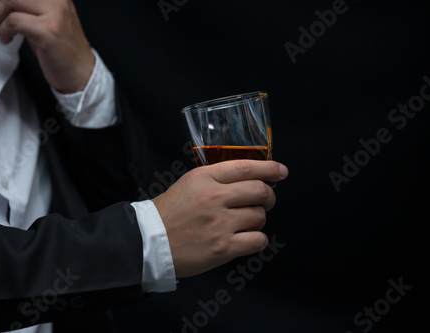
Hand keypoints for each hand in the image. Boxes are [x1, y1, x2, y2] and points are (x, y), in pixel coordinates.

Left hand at [0, 0, 94, 92]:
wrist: (81, 73)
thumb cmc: (63, 51)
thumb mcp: (48, 21)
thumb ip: (30, 9)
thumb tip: (3, 2)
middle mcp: (58, 1)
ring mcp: (55, 15)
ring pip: (12, 0)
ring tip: (0, 31)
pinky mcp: (49, 31)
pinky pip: (14, 21)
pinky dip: (4, 30)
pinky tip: (7, 39)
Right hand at [152, 160, 287, 277]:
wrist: (149, 243)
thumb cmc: (168, 213)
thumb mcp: (188, 184)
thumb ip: (215, 179)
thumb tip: (246, 180)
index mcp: (204, 178)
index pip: (245, 167)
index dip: (269, 168)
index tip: (281, 171)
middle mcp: (215, 197)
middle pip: (259, 191)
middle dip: (269, 196)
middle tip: (266, 201)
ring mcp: (220, 223)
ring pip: (260, 216)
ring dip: (258, 219)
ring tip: (246, 222)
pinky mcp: (223, 248)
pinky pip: (257, 240)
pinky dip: (257, 239)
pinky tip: (247, 239)